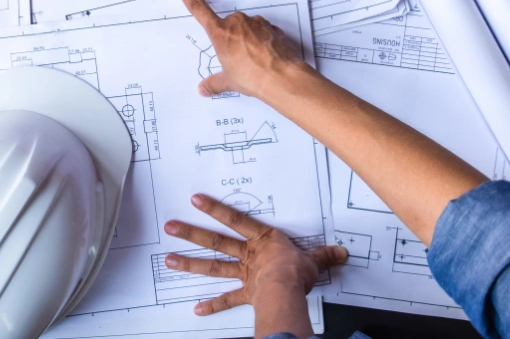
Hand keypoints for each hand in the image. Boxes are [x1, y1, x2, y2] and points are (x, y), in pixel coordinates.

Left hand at [164, 194, 346, 315]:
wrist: (288, 290)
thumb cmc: (297, 271)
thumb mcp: (314, 259)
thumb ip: (323, 255)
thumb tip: (341, 252)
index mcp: (262, 240)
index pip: (235, 219)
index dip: (215, 209)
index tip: (195, 200)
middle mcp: (248, 255)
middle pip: (215, 241)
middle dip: (191, 233)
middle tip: (170, 227)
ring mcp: (243, 274)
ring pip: (212, 266)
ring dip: (190, 263)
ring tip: (169, 260)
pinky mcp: (245, 293)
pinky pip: (227, 300)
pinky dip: (212, 306)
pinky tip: (197, 309)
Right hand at [171, 0, 309, 99]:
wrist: (281, 77)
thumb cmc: (253, 77)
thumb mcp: (229, 81)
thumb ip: (214, 83)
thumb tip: (204, 89)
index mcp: (220, 33)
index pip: (197, 8)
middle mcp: (237, 23)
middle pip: (228, 26)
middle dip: (231, 39)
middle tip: (237, 59)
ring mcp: (256, 23)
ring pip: (246, 29)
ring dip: (247, 40)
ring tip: (253, 61)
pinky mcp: (272, 27)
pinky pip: (263, 32)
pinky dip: (263, 42)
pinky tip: (265, 57)